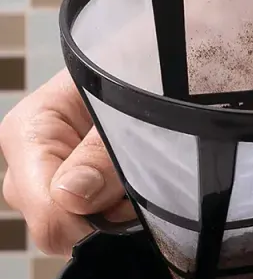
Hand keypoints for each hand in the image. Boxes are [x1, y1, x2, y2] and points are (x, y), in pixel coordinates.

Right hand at [0, 0, 252, 255]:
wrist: (193, 52)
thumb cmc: (158, 67)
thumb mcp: (131, 107)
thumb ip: (102, 156)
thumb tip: (70, 198)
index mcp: (34, 128)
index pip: (37, 202)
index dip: (75, 217)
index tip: (119, 204)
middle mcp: (42, 157)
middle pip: (51, 220)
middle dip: (99, 214)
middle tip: (141, 179)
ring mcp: (68, 176)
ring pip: (81, 226)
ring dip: (120, 212)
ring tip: (151, 169)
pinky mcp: (96, 187)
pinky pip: (105, 222)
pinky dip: (130, 211)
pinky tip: (149, 184)